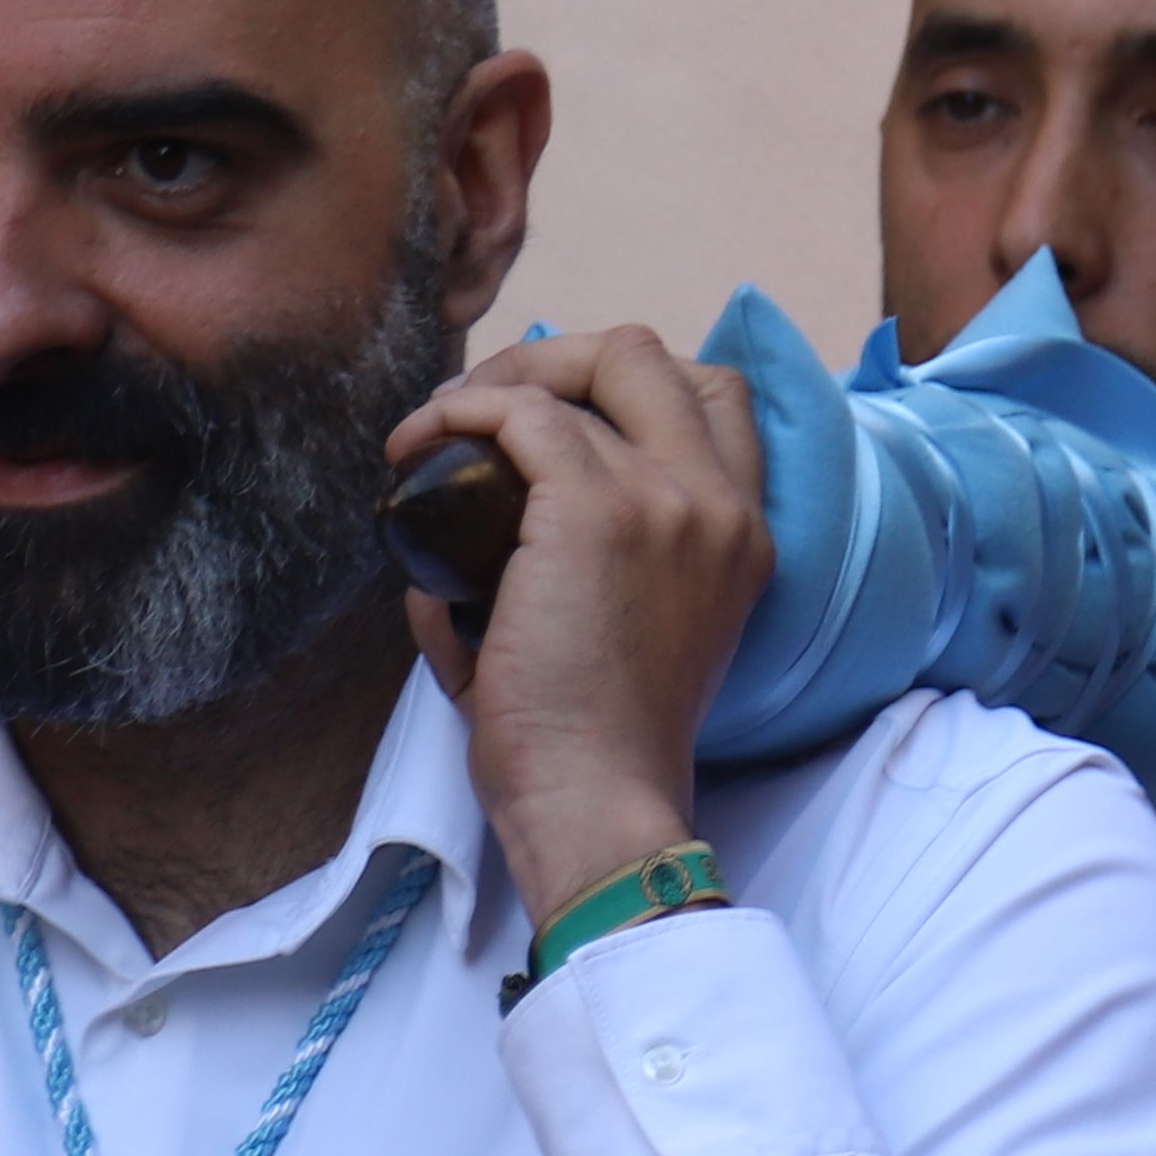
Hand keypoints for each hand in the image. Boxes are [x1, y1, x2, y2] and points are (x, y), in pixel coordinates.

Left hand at [389, 328, 769, 914]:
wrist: (597, 800)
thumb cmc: (593, 744)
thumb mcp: (628, 634)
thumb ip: (579, 567)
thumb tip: (457, 543)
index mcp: (742, 533)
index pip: (714, 396)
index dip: (622, 382)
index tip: (549, 418)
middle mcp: (718, 503)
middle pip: (647, 354)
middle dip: (553, 358)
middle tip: (483, 410)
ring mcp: (665, 498)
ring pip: (578, 374)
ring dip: (491, 389)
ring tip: (432, 434)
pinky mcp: (595, 511)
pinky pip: (520, 415)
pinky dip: (459, 413)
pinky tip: (413, 448)